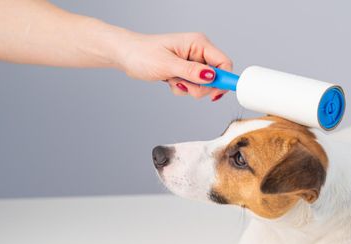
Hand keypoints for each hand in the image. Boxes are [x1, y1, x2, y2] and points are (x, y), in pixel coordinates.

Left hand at [116, 32, 232, 100]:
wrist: (126, 55)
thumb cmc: (142, 54)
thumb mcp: (167, 65)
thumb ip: (191, 72)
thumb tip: (211, 76)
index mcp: (198, 43)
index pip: (224, 62)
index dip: (223, 80)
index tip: (215, 94)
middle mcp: (198, 52)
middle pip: (215, 77)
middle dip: (200, 87)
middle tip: (182, 85)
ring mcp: (193, 62)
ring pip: (204, 85)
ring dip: (189, 88)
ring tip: (172, 79)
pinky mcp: (186, 70)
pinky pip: (193, 86)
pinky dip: (182, 88)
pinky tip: (170, 81)